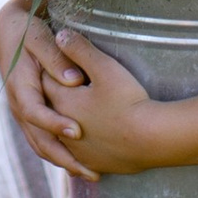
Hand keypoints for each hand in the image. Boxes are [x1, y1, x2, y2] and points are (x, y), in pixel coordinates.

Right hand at [0, 0, 103, 180]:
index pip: (35, 112)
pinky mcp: (30, 114)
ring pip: (40, 144)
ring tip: (90, 174)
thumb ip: (56, 57)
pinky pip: (42, 140)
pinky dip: (59, 153)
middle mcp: (18, 104)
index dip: (55, 124)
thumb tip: (75, 81)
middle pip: (38, 139)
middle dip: (64, 157)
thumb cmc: (26, 28)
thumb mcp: (38, 36)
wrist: (8, 29)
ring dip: (63, 161)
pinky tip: (79, 163)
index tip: (78, 132)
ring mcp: (23, 112)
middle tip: (91, 171)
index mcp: (20, 86)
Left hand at [13, 18, 175, 175]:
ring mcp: (77, 149)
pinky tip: (84, 143)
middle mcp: (61, 128)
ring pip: (60, 134)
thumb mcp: (105, 68)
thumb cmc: (128, 100)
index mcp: (62, 102)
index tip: (55, 60)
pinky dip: (78, 147)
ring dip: (62, 123)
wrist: (151, 140)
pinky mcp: (92, 163)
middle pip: (50, 107)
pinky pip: (79, 155)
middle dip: (53, 95)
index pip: (46, 80)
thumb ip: (80, 49)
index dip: (51, 68)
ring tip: (67, 115)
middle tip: (60, 84)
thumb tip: (60, 34)